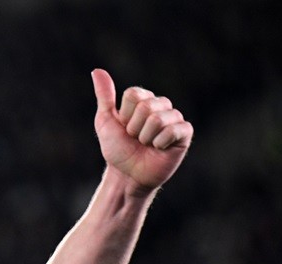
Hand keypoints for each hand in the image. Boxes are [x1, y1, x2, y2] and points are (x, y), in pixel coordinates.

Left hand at [91, 68, 192, 194]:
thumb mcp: (105, 121)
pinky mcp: (184, 133)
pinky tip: (159, 149)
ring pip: (158, 119)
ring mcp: (174, 118)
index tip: (124, 128)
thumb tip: (97, 70)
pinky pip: (174, 130)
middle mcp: (161, 105)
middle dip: (135, 128)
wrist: (127, 175)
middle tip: (136, 139)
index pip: (134, 95)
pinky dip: (160, 143)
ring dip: (146, 137)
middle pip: (146, 106)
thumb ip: (105, 96)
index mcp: (143, 100)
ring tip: (147, 145)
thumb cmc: (117, 149)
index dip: (125, 116)